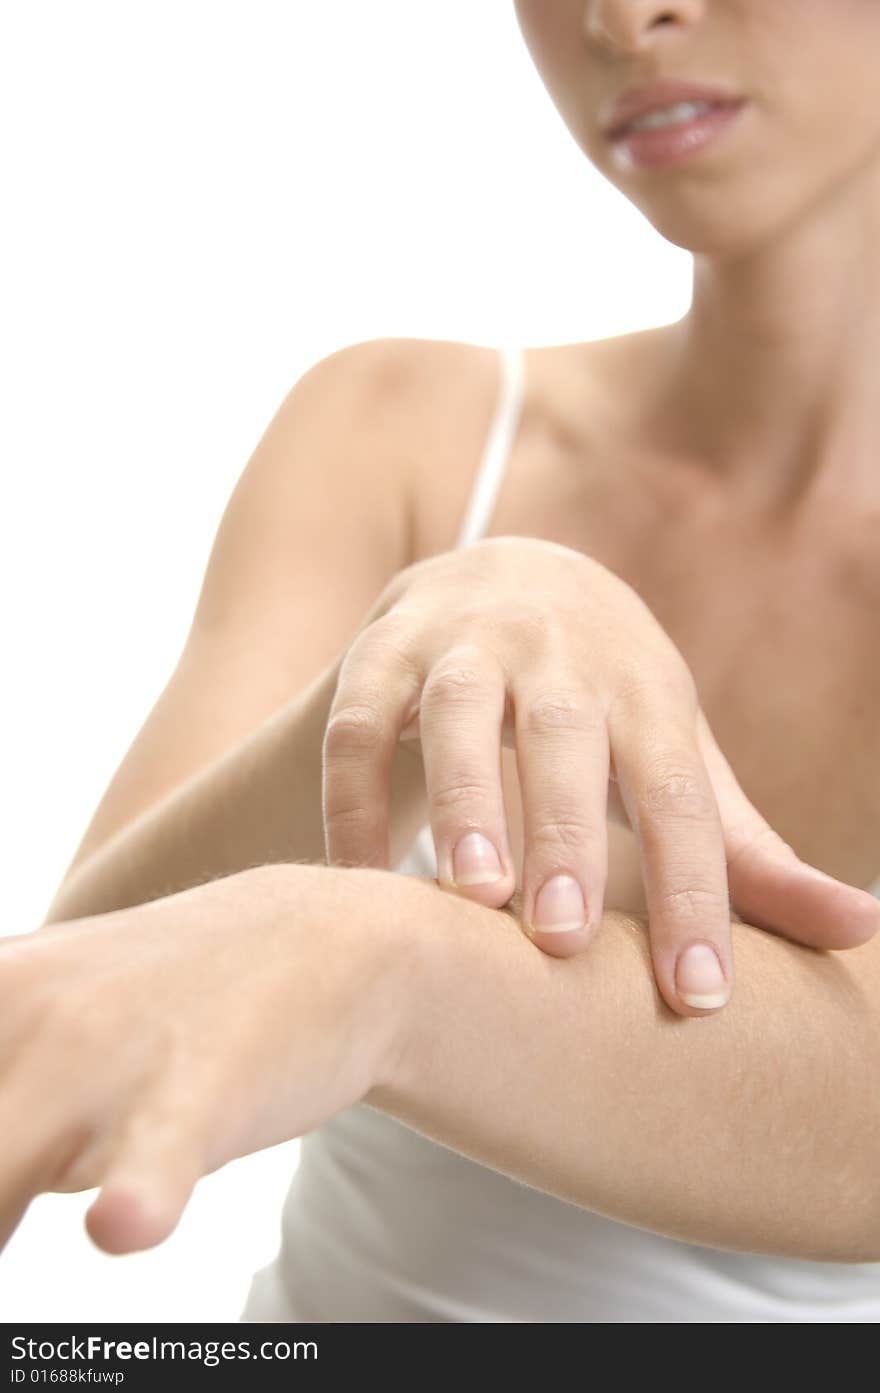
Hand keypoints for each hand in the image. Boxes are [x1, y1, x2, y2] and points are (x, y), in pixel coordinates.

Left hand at [0, 864, 404, 1255]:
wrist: (319, 940)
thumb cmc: (160, 1012)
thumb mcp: (40, 1029)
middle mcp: (22, 1018)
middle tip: (3, 1196)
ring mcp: (107, 1054)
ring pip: (1, 1167)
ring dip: (0, 1197)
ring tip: (24, 1194)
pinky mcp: (198, 1091)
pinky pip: (154, 1156)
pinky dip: (137, 1192)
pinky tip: (125, 1221)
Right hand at [323, 535, 878, 1015]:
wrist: (502, 575)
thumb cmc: (605, 699)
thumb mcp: (674, 753)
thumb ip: (745, 852)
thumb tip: (867, 928)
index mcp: (644, 686)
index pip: (679, 791)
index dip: (693, 891)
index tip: (699, 998)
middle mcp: (559, 651)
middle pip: (568, 736)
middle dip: (567, 833)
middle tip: (567, 938)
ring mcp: (464, 644)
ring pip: (459, 713)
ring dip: (463, 797)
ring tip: (472, 896)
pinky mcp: (382, 652)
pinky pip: (357, 726)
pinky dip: (351, 800)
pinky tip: (359, 882)